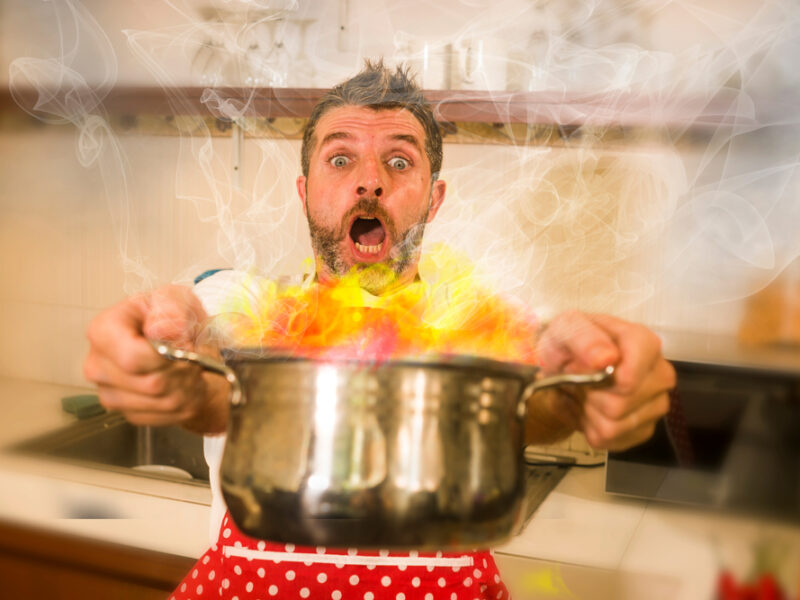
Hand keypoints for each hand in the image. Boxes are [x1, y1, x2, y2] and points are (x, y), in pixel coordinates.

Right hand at [83, 285, 228, 432]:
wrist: (179, 345)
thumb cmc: (171, 319)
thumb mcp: (176, 300)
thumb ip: (170, 309)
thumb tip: (162, 330)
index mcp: (103, 330)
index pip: (132, 357)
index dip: (167, 356)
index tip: (184, 344)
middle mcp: (98, 365)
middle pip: (151, 383)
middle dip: (184, 370)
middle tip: (194, 355)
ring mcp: (110, 393)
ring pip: (163, 401)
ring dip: (189, 385)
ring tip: (191, 367)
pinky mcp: (128, 414)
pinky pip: (167, 415)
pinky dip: (186, 401)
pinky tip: (185, 383)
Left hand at [534, 310, 675, 451]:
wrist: (563, 364)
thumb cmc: (570, 343)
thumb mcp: (566, 328)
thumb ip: (584, 338)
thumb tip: (605, 358)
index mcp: (643, 343)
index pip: (636, 370)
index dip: (611, 377)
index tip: (594, 371)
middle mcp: (658, 374)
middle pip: (621, 403)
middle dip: (589, 394)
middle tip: (578, 379)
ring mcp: (654, 404)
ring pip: (614, 425)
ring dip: (587, 412)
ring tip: (583, 392)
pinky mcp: (642, 429)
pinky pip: (610, 440)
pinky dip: (589, 427)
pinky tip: (588, 407)